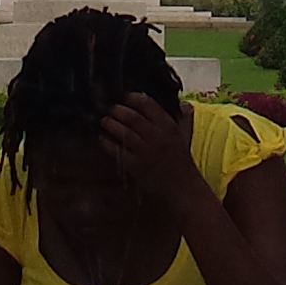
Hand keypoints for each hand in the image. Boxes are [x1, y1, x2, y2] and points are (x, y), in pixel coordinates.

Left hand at [99, 91, 201, 206]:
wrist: (183, 187)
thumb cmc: (180, 160)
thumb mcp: (179, 134)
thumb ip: (166, 118)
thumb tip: (152, 101)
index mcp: (168, 126)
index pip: (148, 105)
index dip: (133, 98)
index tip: (125, 97)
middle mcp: (157, 137)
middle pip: (133, 117)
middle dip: (118, 110)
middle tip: (111, 108)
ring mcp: (146, 152)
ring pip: (124, 132)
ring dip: (111, 124)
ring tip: (104, 121)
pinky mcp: (136, 166)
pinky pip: (118, 152)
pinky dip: (108, 144)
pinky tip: (102, 139)